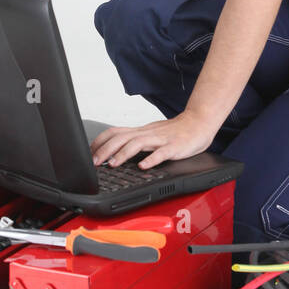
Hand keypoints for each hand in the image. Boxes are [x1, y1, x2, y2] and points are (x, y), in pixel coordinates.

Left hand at [90, 111, 219, 169]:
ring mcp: (161, 139)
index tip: (89, 154)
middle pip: (122, 138)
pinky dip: (151, 159)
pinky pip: (162, 153)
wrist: (199, 122)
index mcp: (141, 131)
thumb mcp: (151, 134)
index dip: (100, 142)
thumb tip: (114, 152)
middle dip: (106, 150)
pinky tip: (143, 167)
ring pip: (138, 143)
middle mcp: (148, 133)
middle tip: (95, 162)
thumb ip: (135, 141)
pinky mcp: (175, 146)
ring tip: (113, 164)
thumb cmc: (175, 131)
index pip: (115, 132)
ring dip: (123, 154)